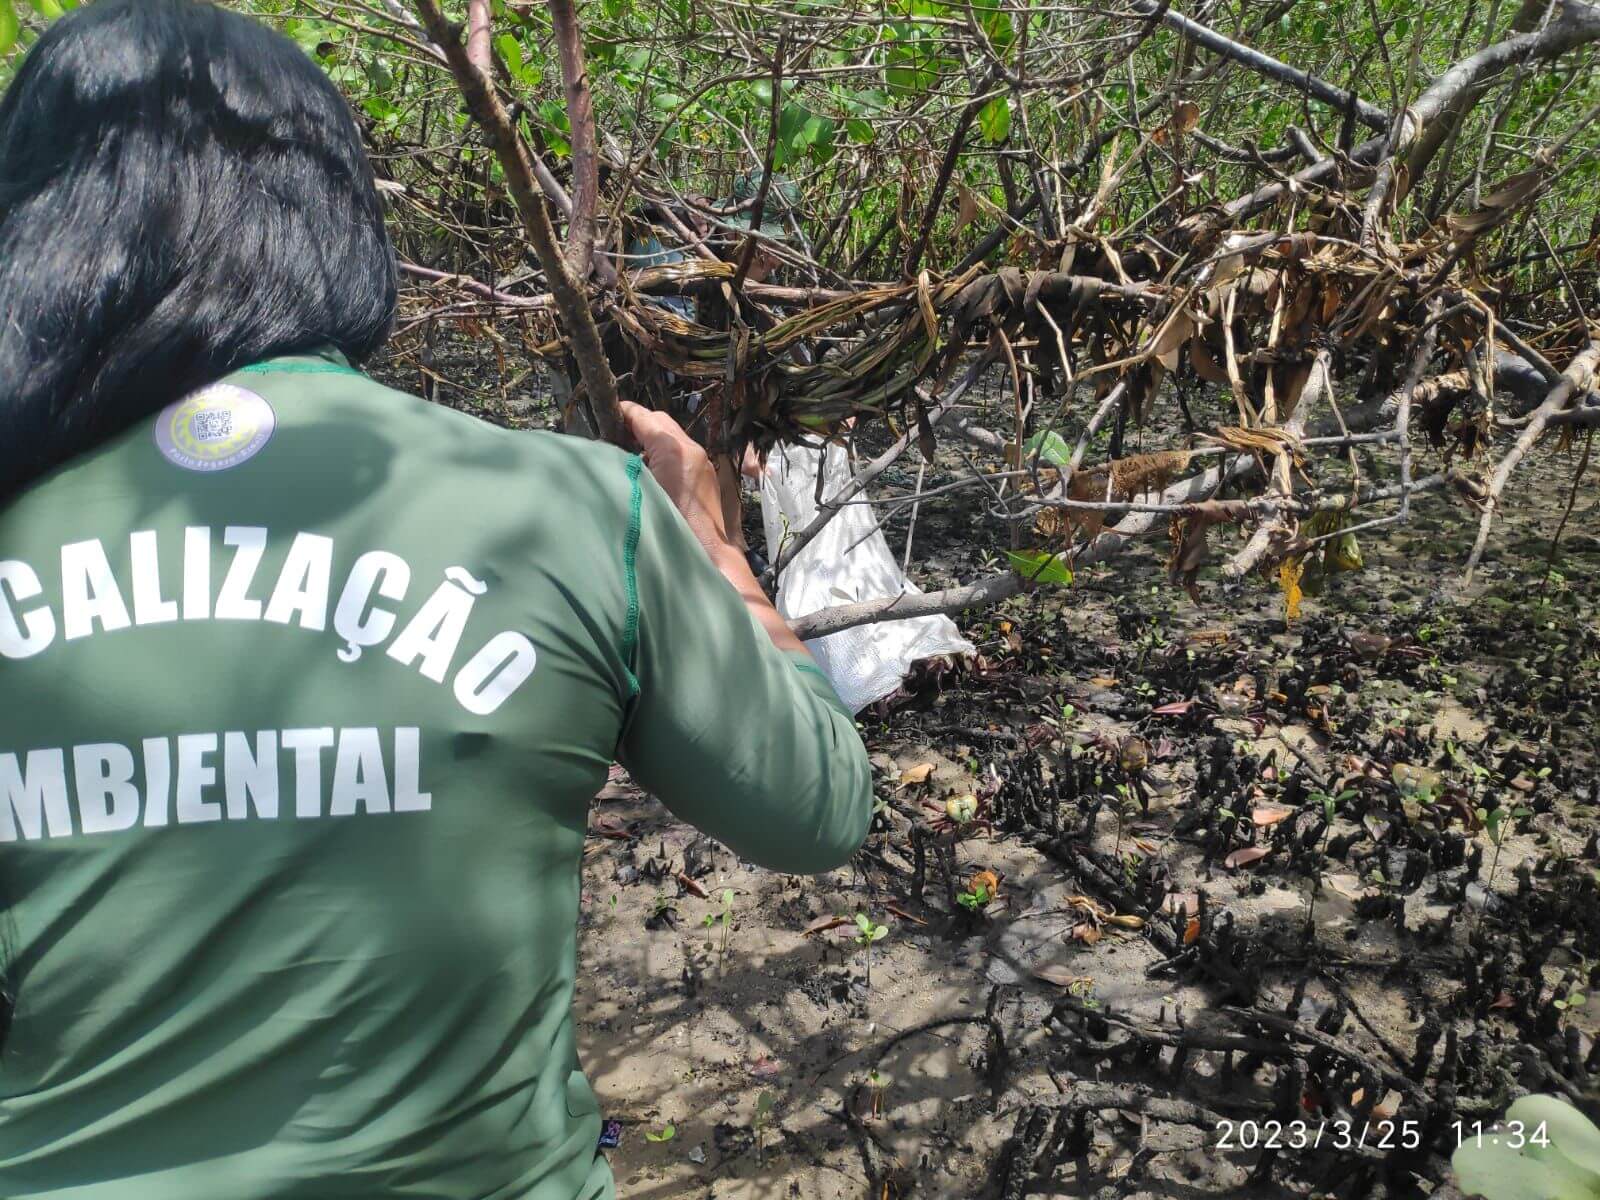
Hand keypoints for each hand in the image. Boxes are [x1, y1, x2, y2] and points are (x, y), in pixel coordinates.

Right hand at [619, 402, 730, 555]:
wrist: (705, 553)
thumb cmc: (669, 527)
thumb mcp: (638, 490)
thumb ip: (624, 465)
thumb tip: (610, 453)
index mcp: (673, 450)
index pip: (644, 417)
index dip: (623, 412)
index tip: (607, 414)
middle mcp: (691, 450)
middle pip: (660, 421)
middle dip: (637, 423)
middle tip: (613, 433)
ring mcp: (702, 461)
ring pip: (672, 436)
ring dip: (650, 438)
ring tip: (628, 451)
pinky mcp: (705, 475)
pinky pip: (681, 452)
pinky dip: (663, 452)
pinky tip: (649, 469)